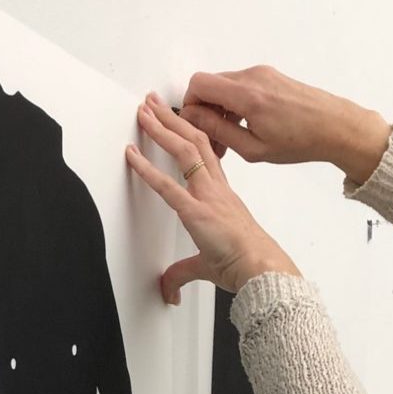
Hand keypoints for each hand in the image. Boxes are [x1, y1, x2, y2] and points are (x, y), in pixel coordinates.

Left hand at [126, 92, 300, 303]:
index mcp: (223, 196)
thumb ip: (183, 273)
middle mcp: (217, 189)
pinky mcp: (197, 211)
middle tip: (154, 103)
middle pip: (196, 141)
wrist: (261, 270)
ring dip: (162, 129)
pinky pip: (167, 185)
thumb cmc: (246, 265)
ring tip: (145, 112)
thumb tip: (171, 290)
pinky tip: (131, 155)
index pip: (206, 155)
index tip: (175, 120)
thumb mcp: (207, 265)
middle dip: (173, 119)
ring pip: (185, 150)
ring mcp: (208, 196)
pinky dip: (146, 168)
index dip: (189, 134)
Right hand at [178, 66, 390, 182]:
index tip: (193, 124)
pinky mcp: (271, 76)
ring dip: (220, 109)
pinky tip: (244, 127)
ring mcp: (263, 73)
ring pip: (225, 86)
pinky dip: (235, 104)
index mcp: (247, 94)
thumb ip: (217, 130)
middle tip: (212, 138)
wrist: (338, 127)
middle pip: (210, 84)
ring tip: (229, 138)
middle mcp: (253, 77)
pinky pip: (241, 85)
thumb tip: (193, 118)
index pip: (198, 84)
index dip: (189, 104)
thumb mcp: (253, 148)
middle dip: (204, 110)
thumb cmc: (303, 140)